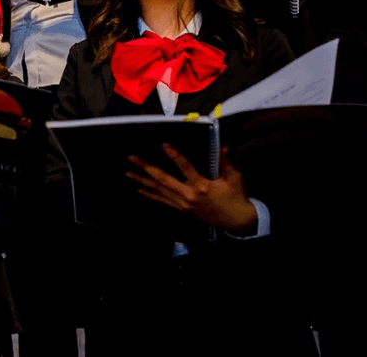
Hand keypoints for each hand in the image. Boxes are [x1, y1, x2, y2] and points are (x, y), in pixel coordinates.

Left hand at [126, 144, 257, 234]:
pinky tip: (140, 189)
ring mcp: (183, 204)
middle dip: (146, 168)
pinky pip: (162, 201)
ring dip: (142, 181)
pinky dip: (150, 195)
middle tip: (133, 159)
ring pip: (159, 190)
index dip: (174, 155)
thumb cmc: (235, 198)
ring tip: (129, 172)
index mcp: (202, 186)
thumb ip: (225, 161)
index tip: (163, 145)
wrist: (237, 221)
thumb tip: (222, 145)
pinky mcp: (182, 210)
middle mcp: (189, 195)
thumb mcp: (234, 178)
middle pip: (163, 179)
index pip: (185, 167)